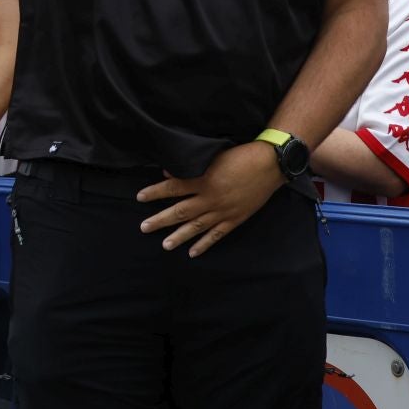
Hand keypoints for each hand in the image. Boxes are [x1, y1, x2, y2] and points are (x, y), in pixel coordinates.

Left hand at [137, 142, 285, 256]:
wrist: (269, 165)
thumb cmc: (240, 156)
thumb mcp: (213, 156)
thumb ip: (191, 166)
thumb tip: (167, 172)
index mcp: (204, 180)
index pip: (173, 188)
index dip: (155, 192)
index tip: (140, 197)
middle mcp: (211, 198)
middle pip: (181, 211)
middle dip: (161, 220)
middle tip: (144, 227)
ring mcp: (223, 211)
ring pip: (197, 227)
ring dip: (179, 236)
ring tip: (165, 245)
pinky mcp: (235, 219)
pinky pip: (217, 235)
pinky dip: (204, 244)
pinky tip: (193, 252)